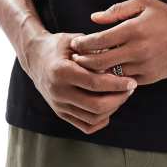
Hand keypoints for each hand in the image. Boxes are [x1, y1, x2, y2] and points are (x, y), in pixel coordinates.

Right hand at [23, 31, 137, 134]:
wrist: (34, 57)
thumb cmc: (57, 46)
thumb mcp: (73, 41)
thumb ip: (93, 50)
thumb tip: (117, 59)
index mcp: (62, 72)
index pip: (94, 83)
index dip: (116, 84)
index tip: (132, 81)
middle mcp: (59, 92)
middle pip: (95, 105)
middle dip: (118, 99)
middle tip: (130, 88)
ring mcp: (59, 105)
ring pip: (92, 118)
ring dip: (112, 110)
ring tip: (122, 95)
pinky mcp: (60, 113)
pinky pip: (85, 125)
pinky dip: (101, 120)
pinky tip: (109, 107)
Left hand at [69, 0, 166, 84]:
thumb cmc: (165, 15)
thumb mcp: (143, 3)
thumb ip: (117, 9)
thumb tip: (94, 18)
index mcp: (133, 29)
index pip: (99, 41)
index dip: (82, 44)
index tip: (74, 44)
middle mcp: (137, 50)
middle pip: (100, 62)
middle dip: (83, 61)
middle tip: (75, 58)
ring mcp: (143, 66)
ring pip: (111, 75)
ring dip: (97, 72)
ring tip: (88, 66)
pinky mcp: (149, 78)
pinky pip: (125, 81)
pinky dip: (114, 78)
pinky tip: (107, 72)